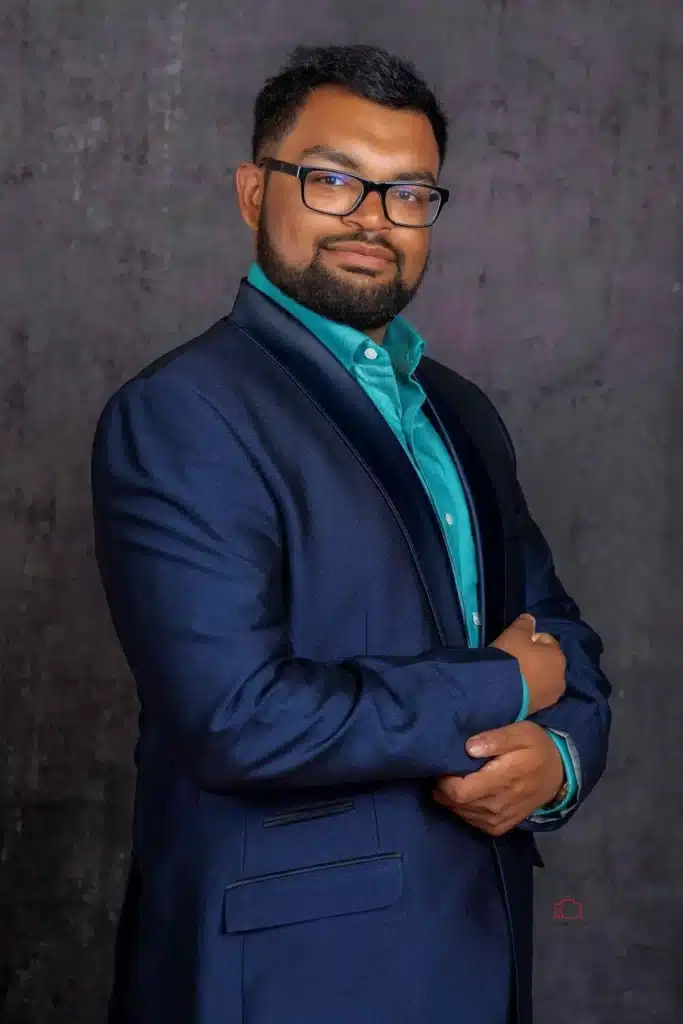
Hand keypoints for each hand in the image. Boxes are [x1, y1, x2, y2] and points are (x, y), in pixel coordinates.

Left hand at [432, 722, 564, 835]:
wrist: (558, 774)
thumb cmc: (537, 748)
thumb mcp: (522, 732)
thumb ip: (496, 738)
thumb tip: (470, 748)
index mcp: (503, 781)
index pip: (460, 791)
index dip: (444, 781)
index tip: (442, 765)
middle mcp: (499, 805)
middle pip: (457, 804)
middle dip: (443, 788)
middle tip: (443, 770)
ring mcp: (499, 819)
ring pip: (462, 814)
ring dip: (451, 799)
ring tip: (452, 780)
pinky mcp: (500, 827)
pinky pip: (472, 822)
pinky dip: (463, 809)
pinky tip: (464, 794)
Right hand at [491, 613, 565, 713]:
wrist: (498, 691)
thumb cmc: (511, 658)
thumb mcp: (515, 633)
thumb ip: (525, 624)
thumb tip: (531, 619)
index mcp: (558, 657)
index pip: (546, 640)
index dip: (530, 639)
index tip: (516, 643)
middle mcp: (561, 678)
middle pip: (546, 661)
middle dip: (534, 659)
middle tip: (514, 659)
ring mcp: (551, 696)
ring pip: (541, 679)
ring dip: (531, 675)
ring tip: (512, 675)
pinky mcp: (539, 709)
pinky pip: (534, 693)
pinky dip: (526, 689)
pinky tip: (513, 687)